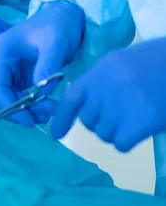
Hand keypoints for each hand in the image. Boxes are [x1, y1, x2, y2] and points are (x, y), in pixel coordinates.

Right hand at [0, 1, 84, 125]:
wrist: (63, 17)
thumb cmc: (57, 27)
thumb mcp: (55, 44)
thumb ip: (47, 66)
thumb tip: (42, 92)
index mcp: (0, 52)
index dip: (10, 108)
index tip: (31, 120)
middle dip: (19, 110)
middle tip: (47, 114)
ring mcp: (6, 70)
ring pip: (7, 100)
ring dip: (26, 110)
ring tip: (51, 110)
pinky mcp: (16, 76)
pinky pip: (16, 98)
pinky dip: (30, 106)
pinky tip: (47, 106)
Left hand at [51, 38, 165, 151]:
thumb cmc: (149, 61)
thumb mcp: (116, 64)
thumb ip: (98, 82)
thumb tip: (83, 105)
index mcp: (97, 74)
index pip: (70, 99)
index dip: (61, 119)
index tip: (56, 134)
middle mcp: (103, 91)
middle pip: (88, 120)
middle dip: (99, 121)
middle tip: (119, 111)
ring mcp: (119, 109)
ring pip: (104, 134)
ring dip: (115, 131)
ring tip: (133, 115)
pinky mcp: (138, 124)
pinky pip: (120, 144)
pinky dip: (128, 140)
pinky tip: (140, 127)